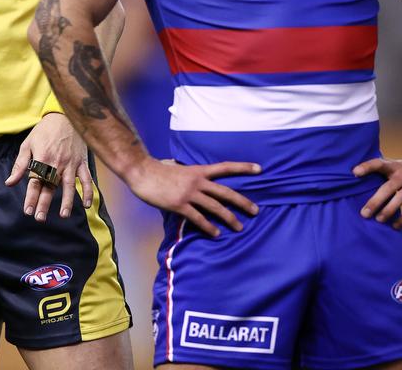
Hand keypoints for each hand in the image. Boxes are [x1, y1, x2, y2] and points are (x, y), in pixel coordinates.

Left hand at [5, 112, 92, 221]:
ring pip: (69, 185)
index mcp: (42, 158)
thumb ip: (20, 165)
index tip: (28, 211)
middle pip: (50, 186)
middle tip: (40, 218)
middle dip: (44, 203)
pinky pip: (86, 178)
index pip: (35, 182)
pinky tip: (86, 204)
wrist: (65, 116)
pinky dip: (88, 191)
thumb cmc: (44, 131)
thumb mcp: (28, 144)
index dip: (31, 197)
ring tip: (63, 215)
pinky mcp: (81, 161)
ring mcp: (71, 163)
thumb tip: (9, 183)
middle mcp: (57, 163)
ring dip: (66, 200)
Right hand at [126, 158, 261, 236]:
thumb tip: (196, 179)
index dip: (243, 167)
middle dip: (242, 202)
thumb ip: (190, 175)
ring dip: (229, 218)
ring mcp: (189, 193)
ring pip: (215, 207)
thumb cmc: (159, 170)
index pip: (225, 167)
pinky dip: (209, 227)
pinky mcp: (179, 205)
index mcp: (198, 171)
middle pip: (225, 192)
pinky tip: (216, 234)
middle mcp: (197, 181)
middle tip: (255, 211)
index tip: (259, 169)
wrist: (142, 173)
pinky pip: (198, 218)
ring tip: (239, 227)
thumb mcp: (179, 168)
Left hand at [353, 156, 401, 227]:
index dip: (366, 167)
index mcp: (393, 166)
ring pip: (400, 199)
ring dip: (388, 211)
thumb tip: (355, 184)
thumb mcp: (394, 167)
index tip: (354, 173)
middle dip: (375, 201)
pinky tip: (394, 226)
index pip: (378, 163)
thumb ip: (379, 174)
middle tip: (364, 214)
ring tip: (378, 220)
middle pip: (387, 187)